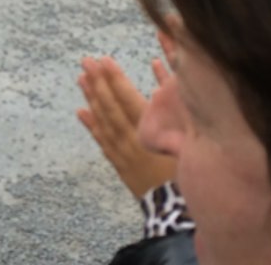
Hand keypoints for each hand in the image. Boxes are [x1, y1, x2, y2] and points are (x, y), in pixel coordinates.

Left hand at [77, 53, 177, 198]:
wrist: (176, 211)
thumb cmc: (189, 172)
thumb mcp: (188, 141)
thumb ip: (177, 114)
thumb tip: (165, 87)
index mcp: (149, 133)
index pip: (127, 100)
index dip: (115, 79)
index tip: (104, 60)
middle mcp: (132, 140)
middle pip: (111, 107)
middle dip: (99, 83)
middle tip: (86, 62)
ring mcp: (123, 153)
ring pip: (104, 122)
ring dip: (92, 99)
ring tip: (81, 79)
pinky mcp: (121, 165)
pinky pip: (103, 141)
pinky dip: (92, 125)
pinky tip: (81, 112)